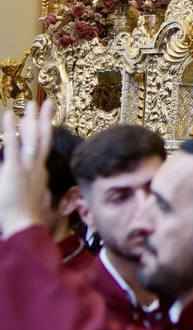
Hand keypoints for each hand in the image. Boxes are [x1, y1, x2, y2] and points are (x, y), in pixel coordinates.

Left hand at [0, 99, 54, 238]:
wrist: (25, 227)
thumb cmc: (26, 220)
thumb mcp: (35, 203)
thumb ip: (36, 193)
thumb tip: (42, 192)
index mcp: (39, 174)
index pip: (42, 150)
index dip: (45, 134)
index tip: (45, 123)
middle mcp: (37, 167)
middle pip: (44, 137)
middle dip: (45, 119)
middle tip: (47, 102)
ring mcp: (27, 166)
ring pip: (33, 137)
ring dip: (31, 118)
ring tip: (31, 103)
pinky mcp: (14, 169)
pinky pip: (13, 145)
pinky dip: (11, 129)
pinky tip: (8, 116)